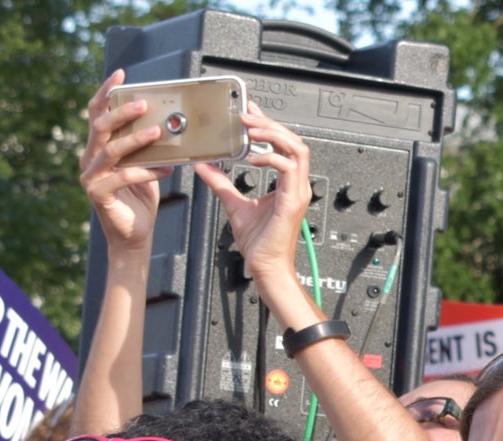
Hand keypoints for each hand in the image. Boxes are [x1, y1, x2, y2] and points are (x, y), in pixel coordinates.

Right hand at [79, 70, 162, 254]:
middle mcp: (89, 159)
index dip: (106, 93)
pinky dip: (145, 171)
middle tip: (144, 103)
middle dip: (121, 112)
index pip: (97, 113)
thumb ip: (146, 148)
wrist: (134, 236)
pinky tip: (166, 169)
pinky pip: (122, 177)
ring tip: (158, 132)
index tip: (120, 75)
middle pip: (100, 127)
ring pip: (110, 150)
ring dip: (136, 139)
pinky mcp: (98, 194)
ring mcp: (90, 177)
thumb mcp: (144, 166)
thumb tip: (166, 124)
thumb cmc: (140, 200)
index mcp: (97, 148)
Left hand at [193, 103, 312, 287]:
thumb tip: (204, 166)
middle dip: (270, 124)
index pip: (284, 145)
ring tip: (251, 129)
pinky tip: (252, 158)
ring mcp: (298, 192)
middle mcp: (297, 185)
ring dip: (273, 134)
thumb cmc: (259, 243)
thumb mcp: (233, 204)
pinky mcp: (292, 200)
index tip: (249, 111)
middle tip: (246, 115)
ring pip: (296, 148)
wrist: (266, 266)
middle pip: (294, 141)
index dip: (268, 125)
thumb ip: (221, 183)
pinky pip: (288, 168)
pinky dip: (270, 157)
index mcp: (288, 184)